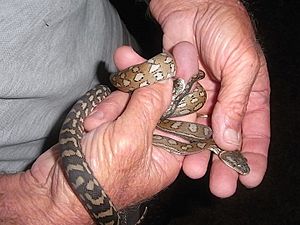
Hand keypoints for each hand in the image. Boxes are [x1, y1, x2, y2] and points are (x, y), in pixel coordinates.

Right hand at [3, 44, 196, 224]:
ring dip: (112, 105)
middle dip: (138, 85)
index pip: (184, 109)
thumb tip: (167, 78)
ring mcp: (132, 133)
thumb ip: (150, 105)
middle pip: (156, 99)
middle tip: (124, 58)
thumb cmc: (99, 177)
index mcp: (170, 151)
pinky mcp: (112, 127)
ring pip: (132, 99)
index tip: (169, 58)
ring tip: (95, 124)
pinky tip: (89, 124)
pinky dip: (101, 110)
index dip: (176, 82)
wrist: (56, 192)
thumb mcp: (130, 140)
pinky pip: (114, 104)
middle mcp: (155, 142)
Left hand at [150, 0, 269, 196]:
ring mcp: (199, 99)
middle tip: (220, 187)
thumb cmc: (226, 29)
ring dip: (197, 153)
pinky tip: (173, 148)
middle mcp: (224, 101)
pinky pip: (176, 116)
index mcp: (248, 95)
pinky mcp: (177, 93)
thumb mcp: (242, 64)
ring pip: (199, 133)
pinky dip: (175, 132)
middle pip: (225, 140)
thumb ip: (237, 102)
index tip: (250, 180)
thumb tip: (230, 140)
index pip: (255, 132)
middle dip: (223, 163)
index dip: (254, 157)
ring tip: (194, 172)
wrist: (193, 6)